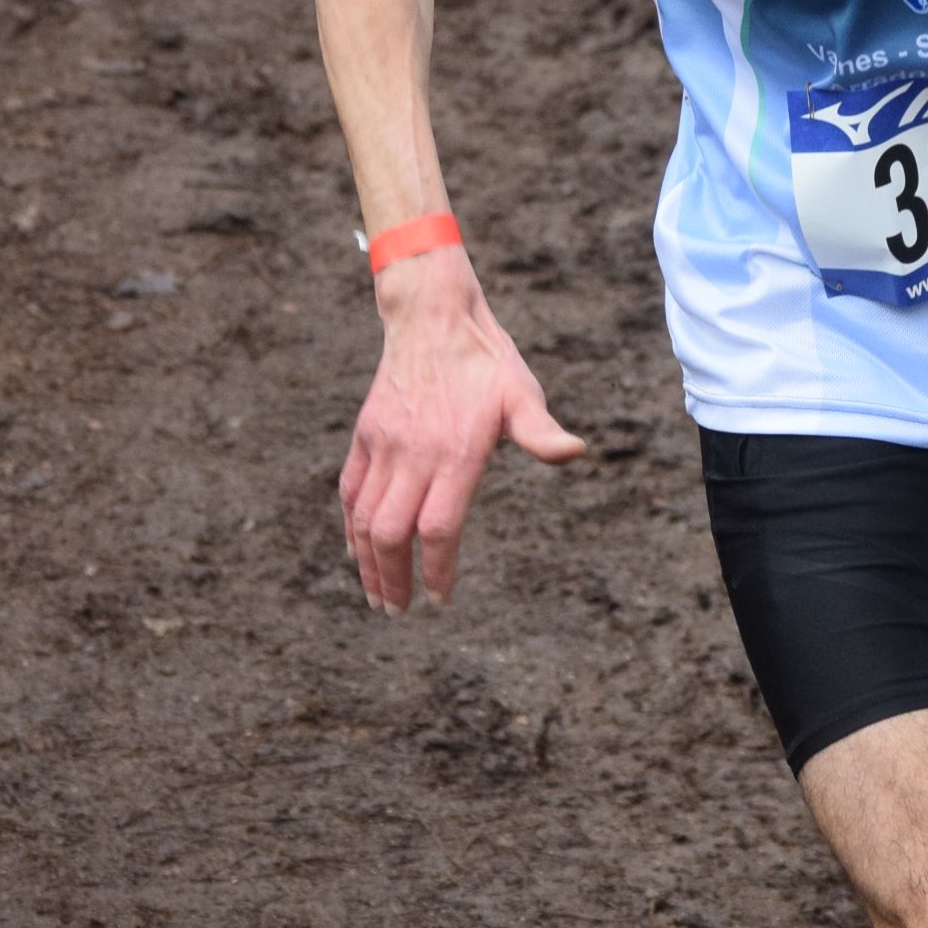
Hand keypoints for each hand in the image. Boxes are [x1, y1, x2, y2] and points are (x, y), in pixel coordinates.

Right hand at [339, 252, 583, 611]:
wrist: (432, 317)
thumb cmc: (487, 360)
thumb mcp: (522, 393)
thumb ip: (542, 432)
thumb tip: (576, 452)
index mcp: (456, 452)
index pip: (439, 528)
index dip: (438, 569)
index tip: (441, 597)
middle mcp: (414, 454)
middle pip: (392, 533)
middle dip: (394, 579)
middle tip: (400, 611)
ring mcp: (384, 445)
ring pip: (365, 518)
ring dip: (367, 563)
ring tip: (377, 596)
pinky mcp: (365, 435)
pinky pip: (350, 492)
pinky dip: (351, 527)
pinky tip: (358, 551)